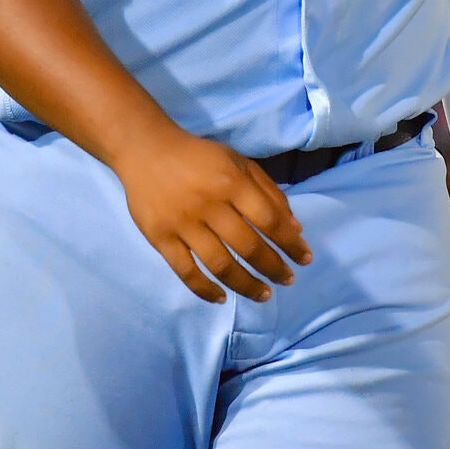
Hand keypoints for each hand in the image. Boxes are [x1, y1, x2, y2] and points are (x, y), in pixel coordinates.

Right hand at [111, 127, 311, 303]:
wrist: (146, 150)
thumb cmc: (199, 157)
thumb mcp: (239, 162)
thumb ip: (269, 192)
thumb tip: (295, 228)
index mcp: (232, 182)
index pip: (269, 220)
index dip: (290, 243)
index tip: (304, 259)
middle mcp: (209, 204)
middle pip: (247, 246)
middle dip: (273, 267)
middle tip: (287, 280)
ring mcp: (183, 224)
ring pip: (219, 264)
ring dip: (245, 284)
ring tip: (263, 294)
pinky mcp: (160, 238)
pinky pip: (185, 271)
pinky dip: (204, 289)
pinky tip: (221, 298)